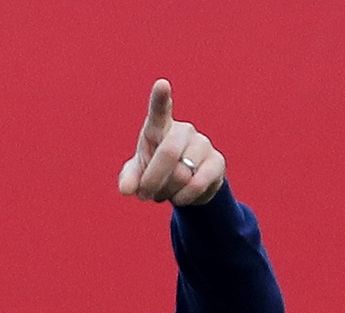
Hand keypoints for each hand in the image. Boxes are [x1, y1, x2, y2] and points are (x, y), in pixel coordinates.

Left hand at [118, 79, 224, 205]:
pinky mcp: (217, 162)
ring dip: (166, 191)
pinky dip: (183, 197)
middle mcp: (183, 130)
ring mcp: (203, 144)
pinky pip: (197, 184)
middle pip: (168, 153)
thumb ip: (128, 179)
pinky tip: (180, 197)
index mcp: (158, 127)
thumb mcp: (136, 175)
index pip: (159, 110)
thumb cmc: (154, 171)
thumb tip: (127, 189)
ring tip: (164, 192)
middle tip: (144, 195)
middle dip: (152, 180)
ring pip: (181, 173)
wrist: (182, 186)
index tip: (161, 84)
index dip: (161, 97)